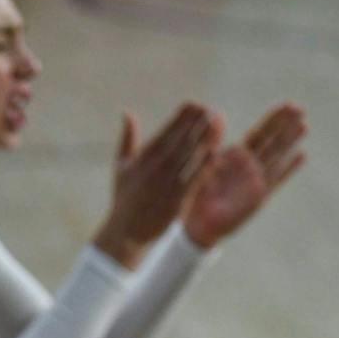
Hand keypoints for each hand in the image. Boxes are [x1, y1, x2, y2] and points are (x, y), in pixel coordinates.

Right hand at [93, 103, 223, 268]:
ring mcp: (166, 185)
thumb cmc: (124, 198)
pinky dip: (205, 165)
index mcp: (142, 159)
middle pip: (180, 140)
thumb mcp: (121, 167)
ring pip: (189, 156)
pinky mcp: (177, 200)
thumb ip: (127, 139)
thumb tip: (127, 113)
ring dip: (205, 138)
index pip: (165, 132)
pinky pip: (194, 179)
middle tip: (210, 109)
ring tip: (217, 123)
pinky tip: (216, 152)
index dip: (181, 117)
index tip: (194, 104)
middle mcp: (155, 169)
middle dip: (196, 123)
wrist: (126, 233)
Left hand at [183, 102, 307, 247]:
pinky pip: (277, 179)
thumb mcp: (206, 166)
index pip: (259, 134)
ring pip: (277, 156)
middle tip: (300, 108)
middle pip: (271, 141)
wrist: (200, 224)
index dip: (273, 120)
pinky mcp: (260, 196)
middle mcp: (250, 166)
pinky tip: (302, 155)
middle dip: (285, 125)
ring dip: (290, 142)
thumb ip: (213, 144)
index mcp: (236, 157)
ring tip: (304, 125)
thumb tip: (217, 118)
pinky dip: (288, 168)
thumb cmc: (200, 196)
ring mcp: (257, 180)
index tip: (287, 104)